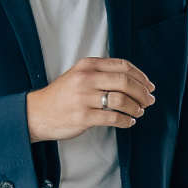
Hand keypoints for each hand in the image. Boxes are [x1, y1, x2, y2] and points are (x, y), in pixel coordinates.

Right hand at [26, 57, 153, 143]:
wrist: (38, 113)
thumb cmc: (62, 96)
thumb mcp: (79, 76)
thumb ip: (102, 74)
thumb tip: (135, 82)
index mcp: (87, 65)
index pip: (122, 66)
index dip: (141, 76)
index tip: (149, 85)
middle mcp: (86, 79)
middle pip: (125, 82)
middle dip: (142, 92)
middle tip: (149, 100)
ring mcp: (83, 98)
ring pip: (121, 100)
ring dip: (136, 108)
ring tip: (139, 112)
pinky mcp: (83, 117)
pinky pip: (113, 118)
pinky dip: (125, 121)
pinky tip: (128, 122)